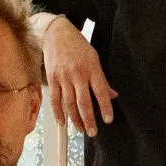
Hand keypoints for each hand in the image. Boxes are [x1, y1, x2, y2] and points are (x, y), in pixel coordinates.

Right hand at [35, 14, 115, 137]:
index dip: (105, 107)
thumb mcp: (95, 59)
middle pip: (84, 101)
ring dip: (75, 119)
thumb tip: (113, 96)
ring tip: (80, 130)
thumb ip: (103, 79)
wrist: (56, 33)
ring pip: (69, 103)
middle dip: (89, 119)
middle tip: (93, 132)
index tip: (108, 120)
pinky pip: (55, 99)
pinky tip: (62, 122)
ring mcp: (63, 77)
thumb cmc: (79, 46)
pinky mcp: (52, 78)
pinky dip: (58, 112)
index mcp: (92, 69)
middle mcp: (78, 74)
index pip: (101, 92)